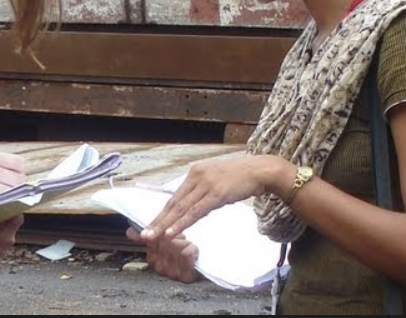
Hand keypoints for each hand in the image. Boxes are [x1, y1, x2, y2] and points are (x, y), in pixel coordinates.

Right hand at [0, 150, 26, 204]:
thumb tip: (15, 179)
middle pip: (20, 178)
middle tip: (6, 197)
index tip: (12, 182)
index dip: (18, 174)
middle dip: (17, 189)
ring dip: (12, 200)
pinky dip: (4, 208)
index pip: (18, 163)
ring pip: (15, 192)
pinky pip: (6, 202)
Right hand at [126, 227, 199, 282]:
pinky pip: (186, 254)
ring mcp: (172, 274)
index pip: (152, 238)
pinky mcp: (186, 277)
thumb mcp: (165, 241)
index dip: (163, 231)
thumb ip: (147, 236)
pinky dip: (192, 248)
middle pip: (164, 241)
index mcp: (151, 259)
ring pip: (176, 246)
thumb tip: (129, 232)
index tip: (170, 231)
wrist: (203, 265)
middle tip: (181, 237)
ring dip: (184, 242)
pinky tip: (194, 251)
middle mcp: (159, 269)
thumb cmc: (182, 251)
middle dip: (175, 235)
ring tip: (188, 244)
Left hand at [142, 154, 286, 239]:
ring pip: (181, 209)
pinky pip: (196, 211)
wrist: (261, 170)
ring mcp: (206, 185)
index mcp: (195, 172)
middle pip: (174, 203)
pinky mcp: (216, 194)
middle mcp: (197, 176)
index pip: (175, 197)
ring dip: (166, 224)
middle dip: (158, 220)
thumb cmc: (241, 176)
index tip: (152, 224)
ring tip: (153, 235)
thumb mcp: (217, 179)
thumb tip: (194, 204)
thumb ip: (204, 189)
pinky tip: (173, 231)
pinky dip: (182, 222)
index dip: (162, 213)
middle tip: (144, 234)